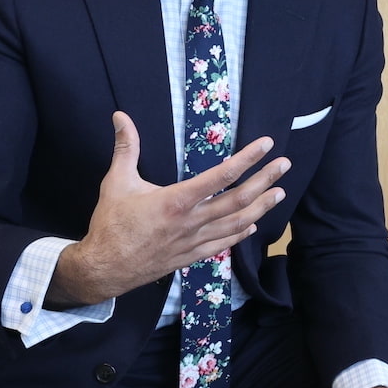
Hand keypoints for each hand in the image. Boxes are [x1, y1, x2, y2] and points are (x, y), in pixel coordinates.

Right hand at [46, 111, 289, 306]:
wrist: (103, 270)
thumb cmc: (110, 224)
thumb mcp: (116, 182)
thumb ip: (125, 148)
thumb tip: (120, 116)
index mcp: (177, 201)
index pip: (221, 176)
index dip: (247, 159)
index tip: (266, 145)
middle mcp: (192, 221)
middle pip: (238, 199)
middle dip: (265, 180)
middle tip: (285, 165)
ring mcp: (194, 241)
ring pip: (236, 223)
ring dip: (261, 207)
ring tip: (280, 193)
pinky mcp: (191, 257)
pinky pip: (223, 244)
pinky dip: (241, 232)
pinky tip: (252, 223)